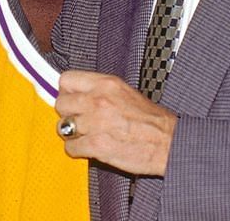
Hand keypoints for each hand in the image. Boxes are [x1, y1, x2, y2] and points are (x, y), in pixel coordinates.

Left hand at [54, 70, 176, 176]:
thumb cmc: (150, 120)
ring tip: (86, 136)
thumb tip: (76, 93)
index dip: (66, 91)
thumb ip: (99, 90)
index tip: (70, 99)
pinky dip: (77, 150)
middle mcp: (99, 100)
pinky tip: (90, 148)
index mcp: (106, 84)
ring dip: (72, 134)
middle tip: (78, 120)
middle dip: (67, 114)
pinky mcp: (97, 145)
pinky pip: (71, 148)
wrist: (168, 142)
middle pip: (60, 103)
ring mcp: (97, 123)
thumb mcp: (124, 92)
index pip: (66, 79)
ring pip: (63, 127)